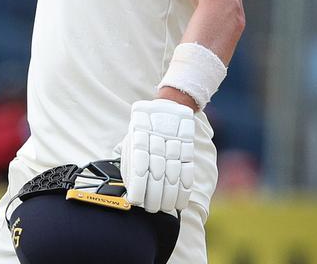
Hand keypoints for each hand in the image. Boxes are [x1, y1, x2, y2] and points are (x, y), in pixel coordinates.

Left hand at [119, 99, 194, 213]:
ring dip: (169, 196)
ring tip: (165, 209)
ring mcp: (174, 145)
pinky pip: (188, 170)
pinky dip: (185, 188)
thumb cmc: (145, 129)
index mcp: (140, 138)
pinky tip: (181, 200)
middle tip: (151, 209)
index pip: (139, 166)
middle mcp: (157, 142)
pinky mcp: (188, 148)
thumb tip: (127, 185)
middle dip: (154, 196)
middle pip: (157, 174)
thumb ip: (129, 160)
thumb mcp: (132, 138)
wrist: (168, 107)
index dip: (138, 186)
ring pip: (173, 174)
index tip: (135, 201)